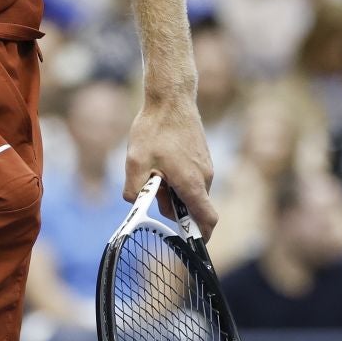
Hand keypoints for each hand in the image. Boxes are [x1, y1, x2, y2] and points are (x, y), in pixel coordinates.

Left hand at [124, 95, 217, 239]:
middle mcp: (204, 176)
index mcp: (191, 183)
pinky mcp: (202, 156)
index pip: (206, 220)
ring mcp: (205, 165)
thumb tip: (135, 203)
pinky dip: (177, 177)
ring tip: (154, 168)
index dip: (200, 236)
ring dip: (173, 190)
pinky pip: (192, 177)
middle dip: (173, 207)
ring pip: (191, 190)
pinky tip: (161, 160)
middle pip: (193, 207)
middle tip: (153, 189)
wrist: (171, 97)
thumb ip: (134, 190)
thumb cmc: (155, 128)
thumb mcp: (135, 161)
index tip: (189, 243)